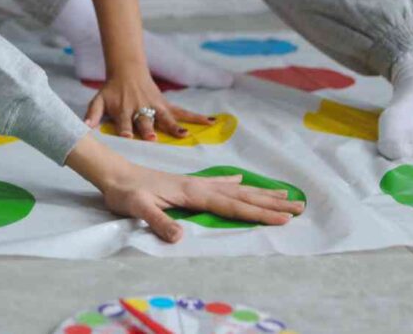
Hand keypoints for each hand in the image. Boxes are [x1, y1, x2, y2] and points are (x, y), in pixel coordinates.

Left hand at [84, 68, 214, 140]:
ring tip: (185, 135)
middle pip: (145, 121)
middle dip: (149, 129)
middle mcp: (140, 109)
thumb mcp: (98, 100)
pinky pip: (183, 112)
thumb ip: (91, 115)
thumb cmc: (111, 91)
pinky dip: (197, 117)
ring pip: (166, 117)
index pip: (123, 123)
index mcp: (123, 110)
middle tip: (154, 139)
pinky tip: (212, 122)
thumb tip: (83, 128)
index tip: (128, 138)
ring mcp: (155, 106)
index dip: (125, 130)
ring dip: (175, 126)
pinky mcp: (166, 105)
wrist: (126, 71)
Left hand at [101, 163, 304, 242]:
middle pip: (242, 196)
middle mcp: (198, 186)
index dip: (259, 214)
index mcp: (193, 193)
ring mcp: (193, 184)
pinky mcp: (186, 184)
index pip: (233, 206)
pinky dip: (233, 183)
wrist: (112, 173)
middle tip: (300, 207)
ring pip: (235, 189)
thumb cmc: (124, 193)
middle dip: (271, 203)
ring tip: (283, 195)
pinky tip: (240, 180)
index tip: (284, 219)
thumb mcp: (137, 209)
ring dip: (259, 193)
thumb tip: (180, 237)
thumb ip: (158, 221)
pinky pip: (217, 184)